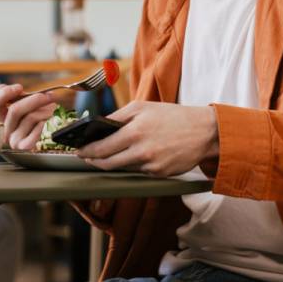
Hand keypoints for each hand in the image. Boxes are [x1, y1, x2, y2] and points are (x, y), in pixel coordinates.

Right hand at [0, 83, 57, 150]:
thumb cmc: (35, 113)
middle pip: (14, 110)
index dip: (4, 94)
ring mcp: (13, 139)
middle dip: (34, 100)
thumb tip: (18, 91)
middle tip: (48, 96)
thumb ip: (18, 95)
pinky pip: (34, 134)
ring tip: (52, 107)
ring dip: (44, 110)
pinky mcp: (24, 146)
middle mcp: (5, 129)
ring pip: (29, 118)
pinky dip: (41, 126)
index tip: (20, 88)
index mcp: (1, 116)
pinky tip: (44, 122)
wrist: (47, 131)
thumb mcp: (25, 102)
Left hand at [78, 101, 219, 176]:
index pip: (102, 146)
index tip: (78, 151)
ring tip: (104, 157)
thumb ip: (118, 117)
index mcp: (134, 131)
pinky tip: (133, 157)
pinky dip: (133, 165)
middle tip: (85, 158)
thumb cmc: (172, 116)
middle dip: (93, 161)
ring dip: (111, 164)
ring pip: (122, 168)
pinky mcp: (159, 174)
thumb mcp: (143, 107)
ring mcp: (151, 164)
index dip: (87, 151)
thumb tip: (97, 126)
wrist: (204, 131)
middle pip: (107, 162)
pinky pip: (139, 172)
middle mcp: (142, 150)